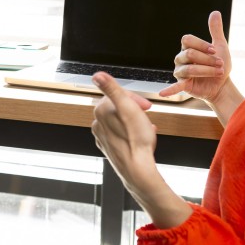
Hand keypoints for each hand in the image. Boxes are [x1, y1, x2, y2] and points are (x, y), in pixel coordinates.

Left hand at [92, 72, 157, 187]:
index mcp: (101, 111)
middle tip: (147, 115)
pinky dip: (133, 133)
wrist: (138, 169)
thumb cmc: (136, 140)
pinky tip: (143, 136)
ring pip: (121, 121)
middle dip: (135, 109)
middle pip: (119, 108)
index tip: (145, 105)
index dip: (135, 98)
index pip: (118, 95)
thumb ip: (112, 89)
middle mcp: (98, 124)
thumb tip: (97, 75)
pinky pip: (122, 135)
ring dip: (135, 121)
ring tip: (146, 127)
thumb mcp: (128, 107)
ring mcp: (103, 137)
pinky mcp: (110, 148)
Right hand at [159, 10, 230, 103]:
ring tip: (218, 72)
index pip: (187, 40)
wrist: (222, 84)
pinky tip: (162, 94)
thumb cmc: (219, 64)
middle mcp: (181, 59)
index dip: (201, 44)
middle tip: (220, 64)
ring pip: (189, 69)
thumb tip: (215, 12)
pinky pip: (174, 86)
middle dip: (208, 59)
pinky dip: (168, 90)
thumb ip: (215, 30)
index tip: (214, 50)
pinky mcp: (183, 85)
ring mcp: (180, 72)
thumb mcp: (220, 46)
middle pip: (190, 54)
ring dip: (206, 71)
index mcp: (188, 48)